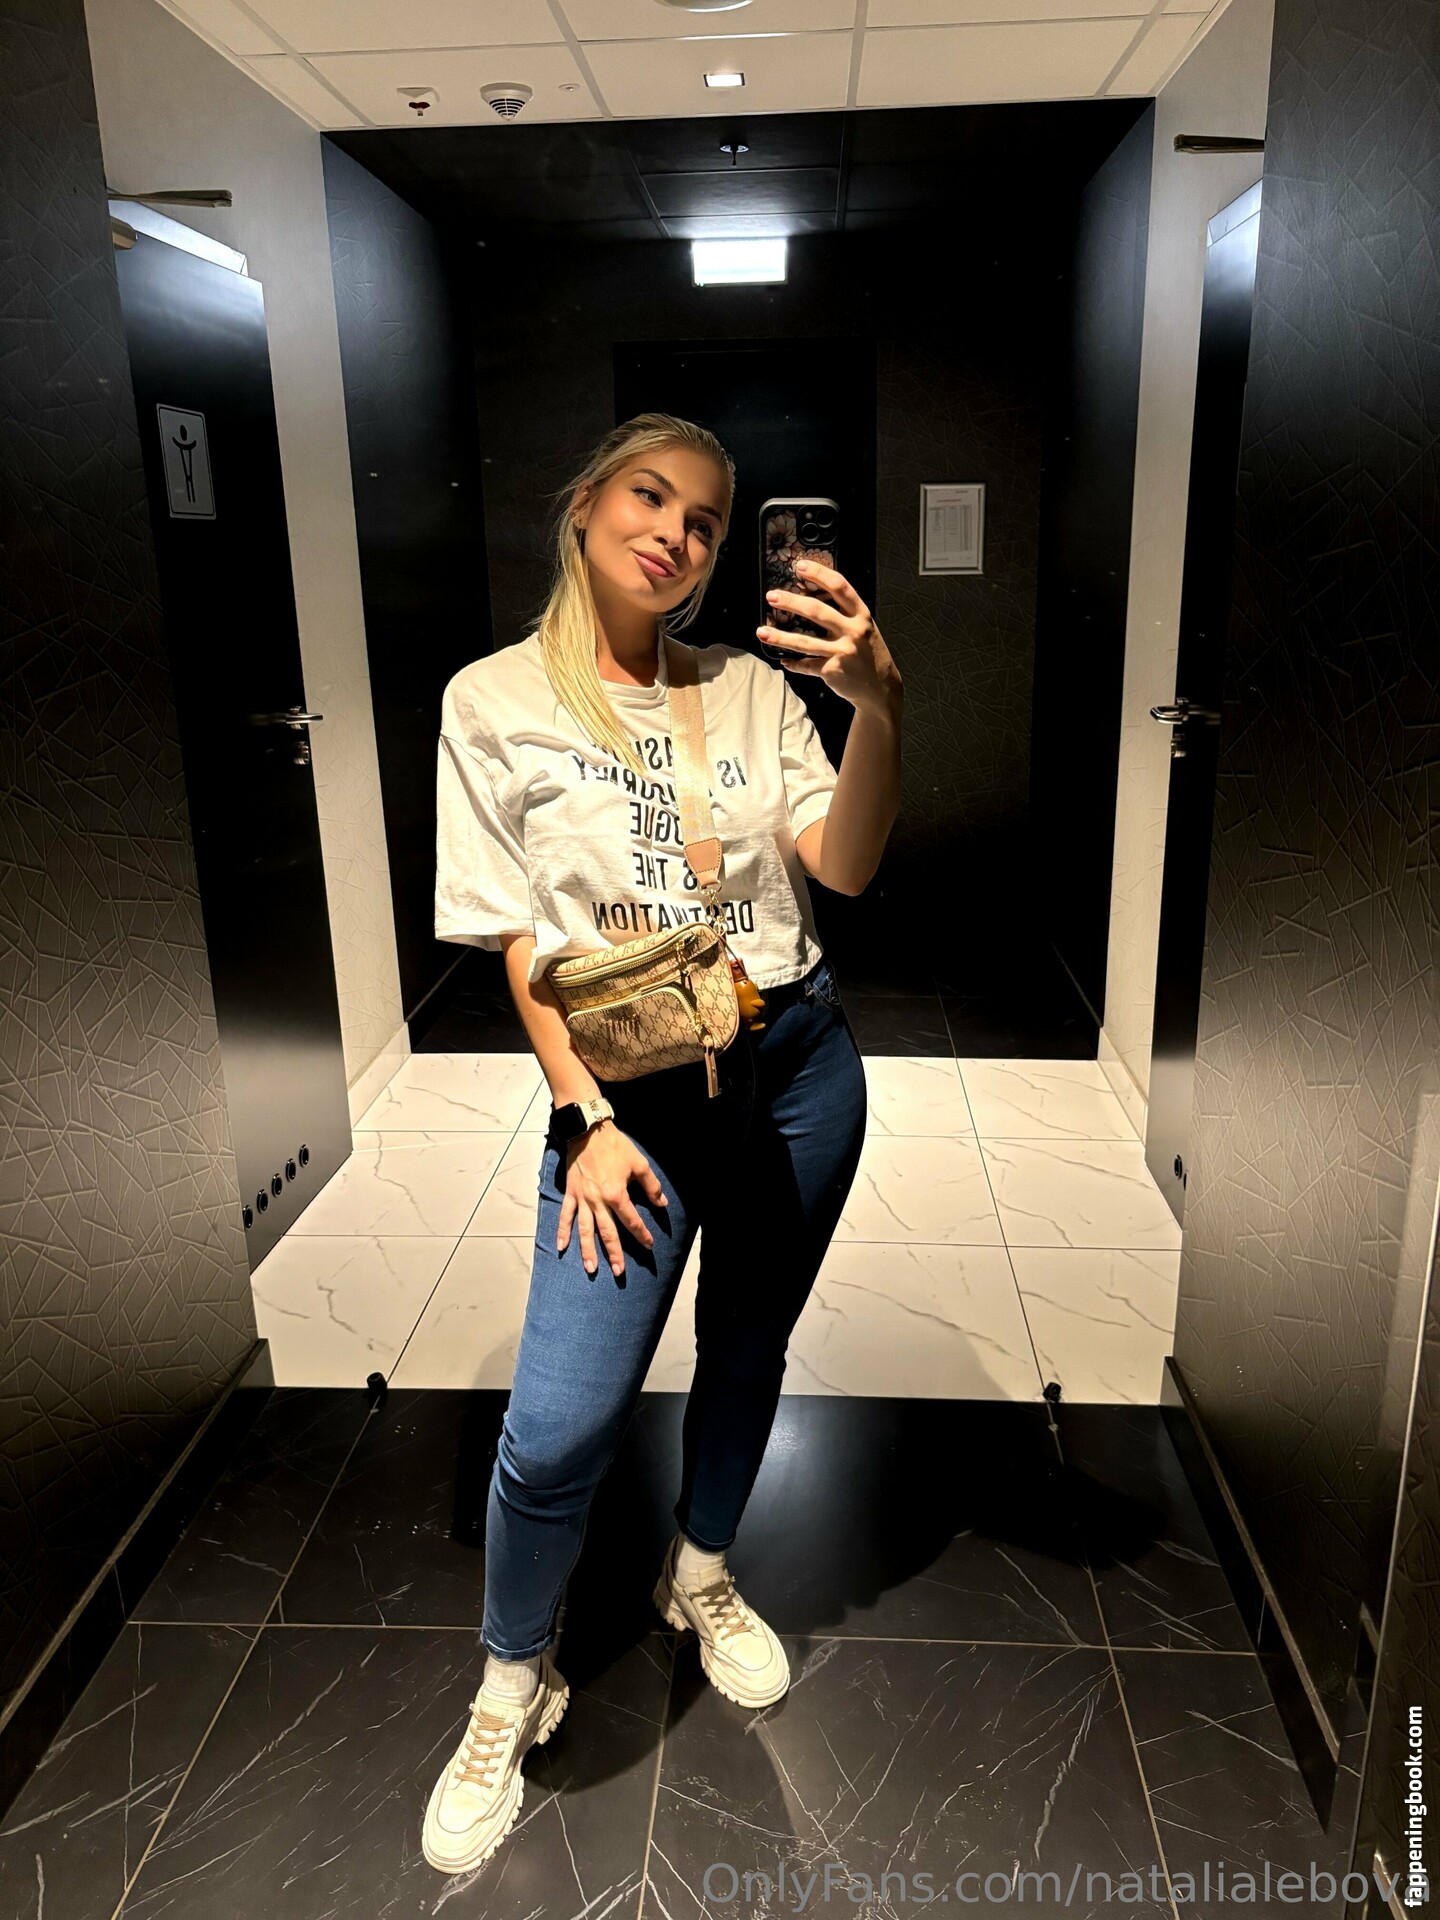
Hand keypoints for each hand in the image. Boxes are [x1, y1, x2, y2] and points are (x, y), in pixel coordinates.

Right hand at [557, 1121, 667, 1276]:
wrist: (588, 1131)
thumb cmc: (615, 1146)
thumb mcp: (639, 1164)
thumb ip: (651, 1186)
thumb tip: (661, 1203)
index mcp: (616, 1194)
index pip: (631, 1221)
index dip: (641, 1234)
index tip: (649, 1245)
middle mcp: (598, 1201)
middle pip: (607, 1232)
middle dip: (614, 1253)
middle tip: (619, 1272)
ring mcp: (582, 1199)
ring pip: (585, 1230)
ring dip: (588, 1251)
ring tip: (591, 1269)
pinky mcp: (571, 1193)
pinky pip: (565, 1216)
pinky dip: (562, 1232)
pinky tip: (561, 1247)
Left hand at [757, 559, 900, 714]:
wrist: (880, 687)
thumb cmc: (869, 651)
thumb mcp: (864, 626)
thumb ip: (845, 612)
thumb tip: (813, 593)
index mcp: (861, 614)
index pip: (840, 587)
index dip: (820, 574)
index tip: (800, 566)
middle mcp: (852, 631)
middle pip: (817, 612)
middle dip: (791, 602)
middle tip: (771, 596)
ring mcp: (842, 652)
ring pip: (805, 642)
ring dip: (780, 637)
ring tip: (762, 632)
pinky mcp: (832, 671)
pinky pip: (806, 665)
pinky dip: (793, 663)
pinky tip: (783, 660)